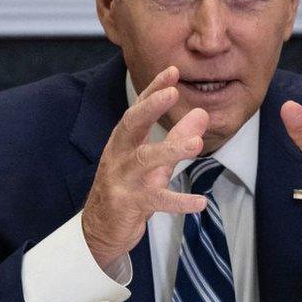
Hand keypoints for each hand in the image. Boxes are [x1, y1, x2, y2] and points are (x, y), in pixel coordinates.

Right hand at [82, 66, 209, 269]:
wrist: (100, 230)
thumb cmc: (128, 188)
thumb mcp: (154, 161)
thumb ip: (177, 137)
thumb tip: (202, 113)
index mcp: (124, 141)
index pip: (139, 109)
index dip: (154, 90)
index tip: (172, 71)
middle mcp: (119, 155)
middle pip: (131, 125)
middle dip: (150, 108)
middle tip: (172, 93)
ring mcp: (122, 180)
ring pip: (144, 160)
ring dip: (170, 150)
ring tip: (196, 143)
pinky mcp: (129, 205)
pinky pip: (156, 201)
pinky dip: (179, 202)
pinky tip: (201, 202)